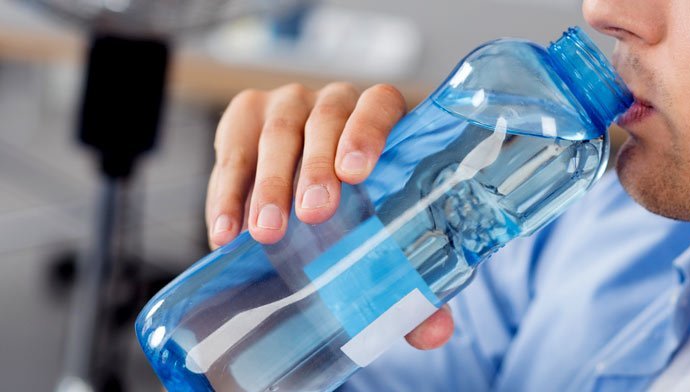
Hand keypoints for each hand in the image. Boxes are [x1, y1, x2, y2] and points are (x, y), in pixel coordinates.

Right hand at [205, 82, 453, 349]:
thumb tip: (433, 332)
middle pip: (325, 120)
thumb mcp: (379, 233)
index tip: (357, 173)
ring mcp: (285, 105)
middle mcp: (333, 103)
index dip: (368, 131)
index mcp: (378, 118)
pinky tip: (225, 233)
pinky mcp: (243, 119)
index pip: (378, 105)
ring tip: (265, 232)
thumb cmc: (356, 208)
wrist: (302, 191)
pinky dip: (226, 196)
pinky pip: (231, 154)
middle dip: (316, 168)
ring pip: (278, 134)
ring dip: (270, 184)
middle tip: (313, 214)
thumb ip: (409, 278)